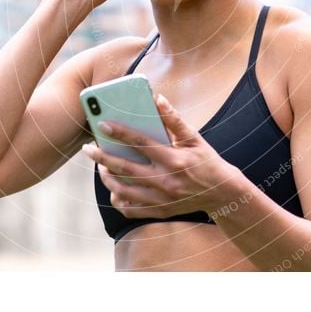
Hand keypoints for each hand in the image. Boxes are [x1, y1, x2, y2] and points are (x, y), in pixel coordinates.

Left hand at [81, 94, 240, 218]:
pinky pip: (131, 209)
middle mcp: (165, 180)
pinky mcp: (160, 211)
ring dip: (107, 178)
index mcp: (173, 159)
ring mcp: (161, 199)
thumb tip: (157, 99)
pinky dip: (118, 199)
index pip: (140, 143)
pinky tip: (114, 188)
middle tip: (88, 149)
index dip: (120, 133)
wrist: (222, 193)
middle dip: (103, 157)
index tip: (102, 125)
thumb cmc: (206, 161)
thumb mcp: (194, 138)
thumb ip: (174, 120)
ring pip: (124, 190)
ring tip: (101, 166)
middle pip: (125, 168)